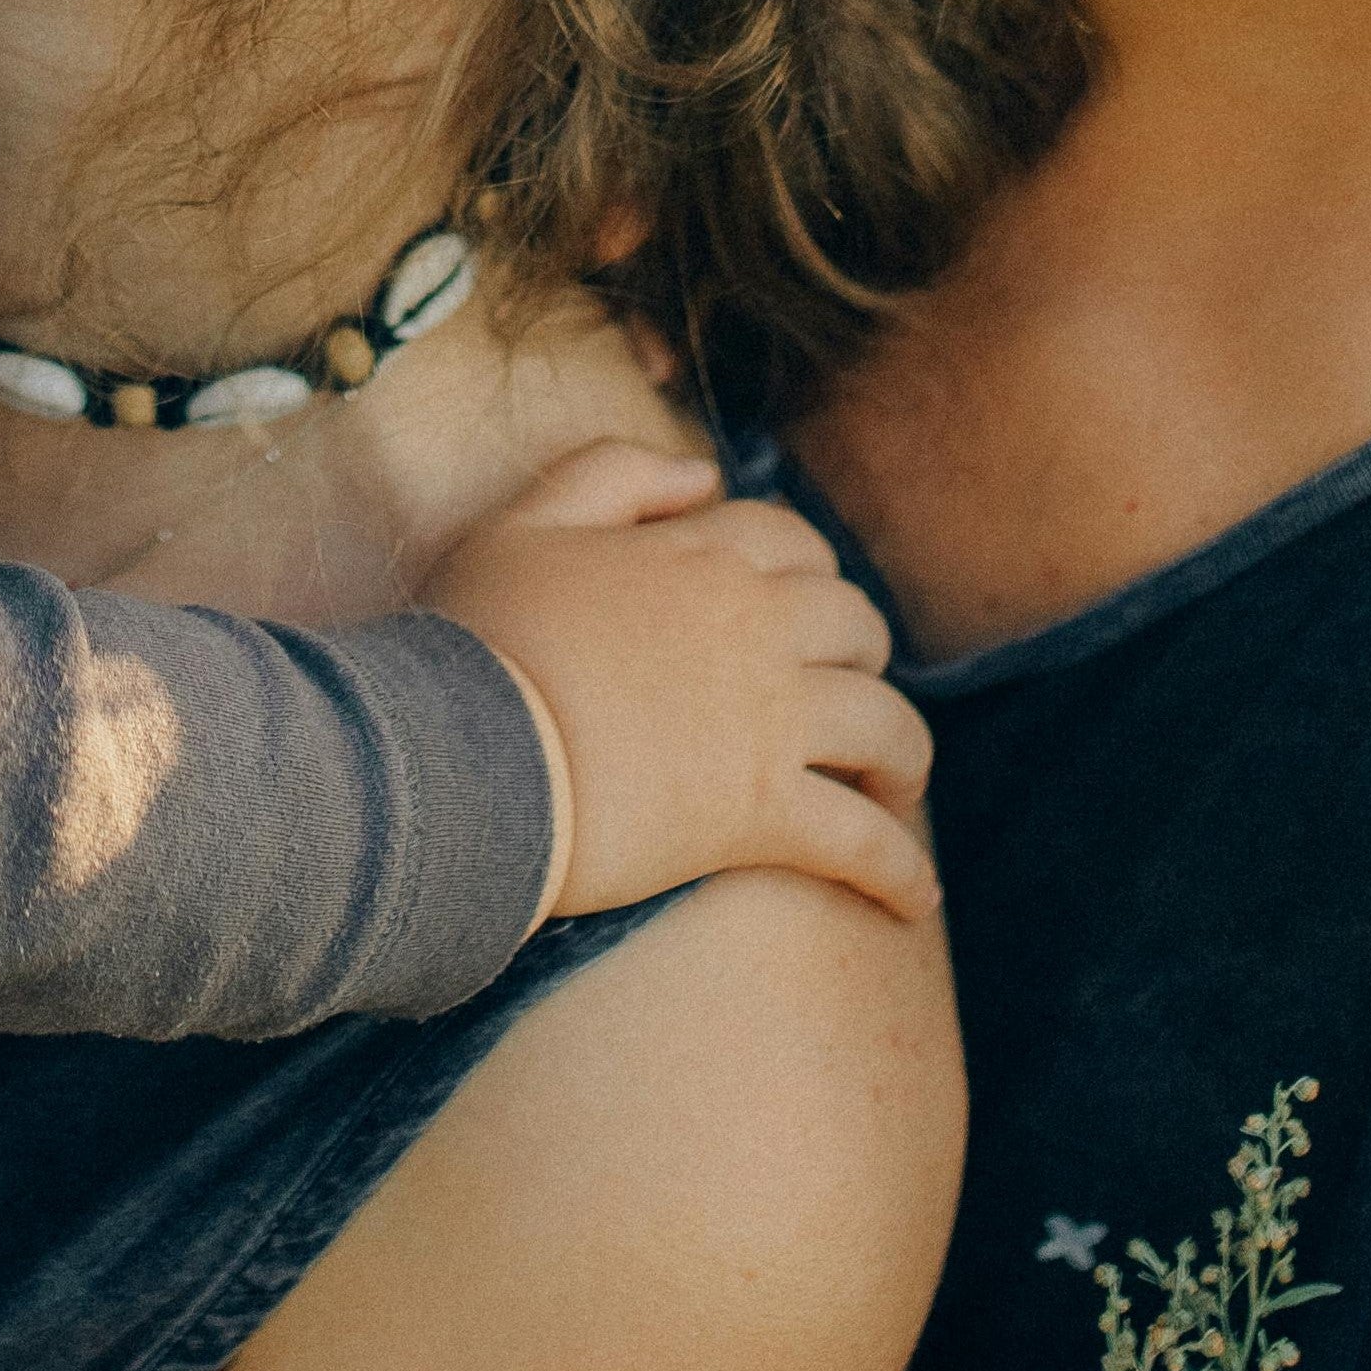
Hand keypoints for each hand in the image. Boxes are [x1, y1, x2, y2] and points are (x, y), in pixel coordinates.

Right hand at [423, 445, 935, 926]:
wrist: (458, 752)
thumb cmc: (476, 640)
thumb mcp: (523, 521)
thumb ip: (612, 473)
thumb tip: (705, 475)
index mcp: (703, 557)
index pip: (793, 546)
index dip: (807, 576)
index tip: (797, 614)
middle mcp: (756, 627)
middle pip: (857, 628)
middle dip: (863, 659)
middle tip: (845, 700)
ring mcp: (769, 720)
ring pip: (888, 727)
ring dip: (903, 760)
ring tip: (895, 794)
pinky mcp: (764, 813)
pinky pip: (864, 841)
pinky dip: (898, 872)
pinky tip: (912, 898)